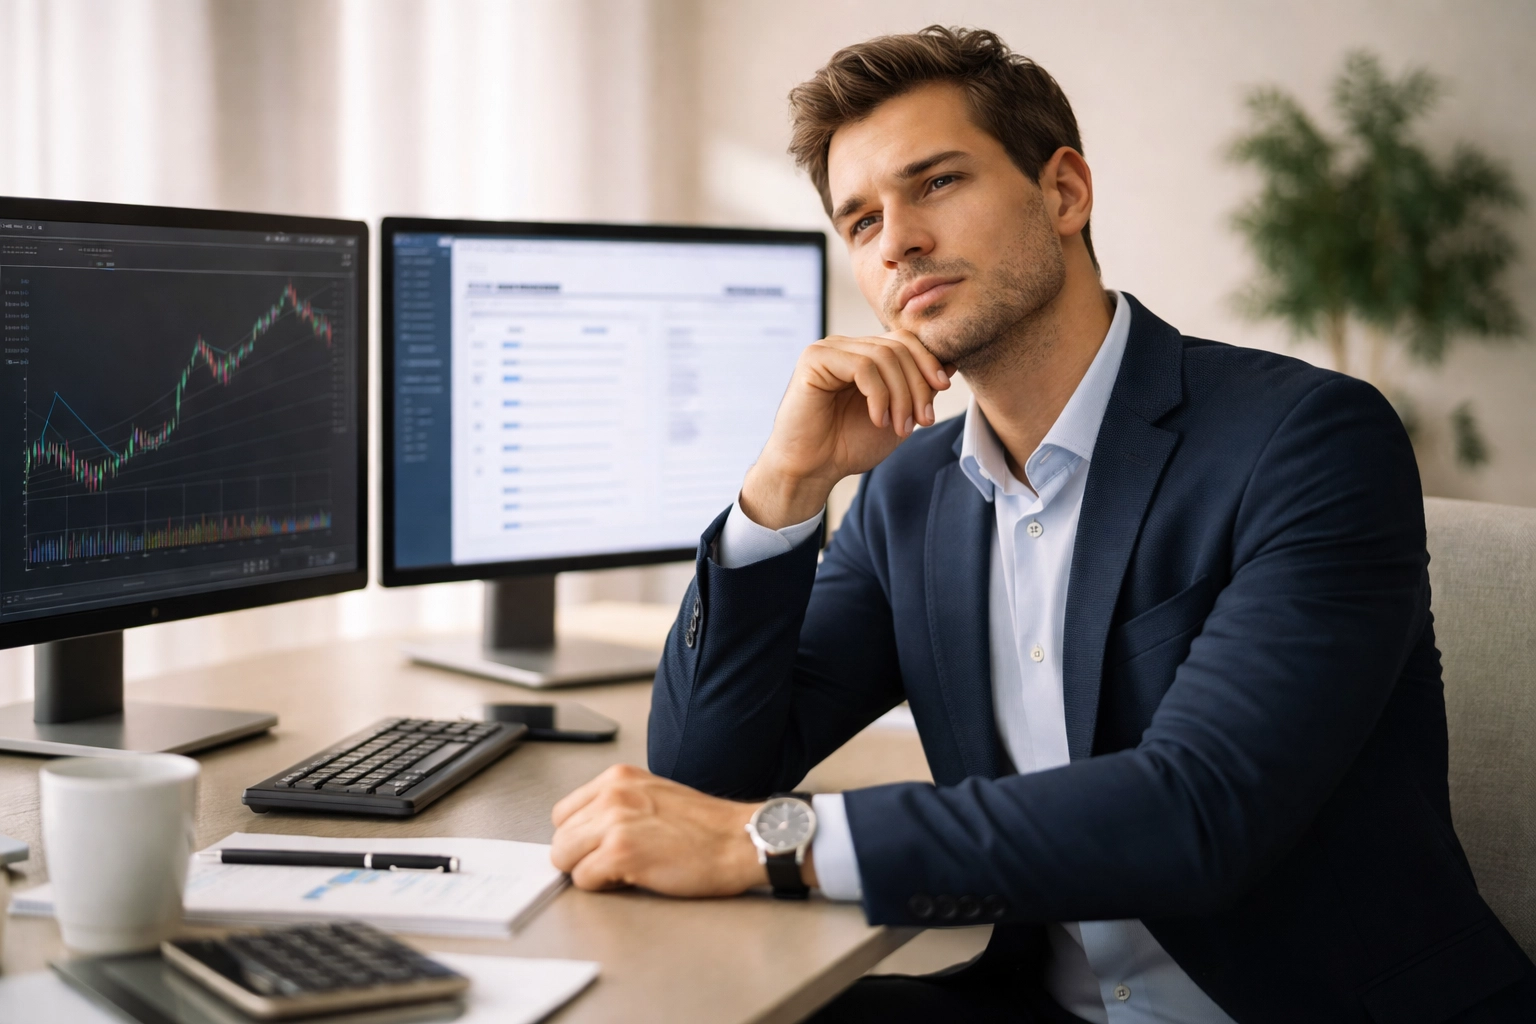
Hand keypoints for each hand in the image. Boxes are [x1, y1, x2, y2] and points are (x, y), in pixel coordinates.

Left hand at [551, 765, 795, 895]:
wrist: (739, 840)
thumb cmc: (707, 827)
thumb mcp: (654, 797)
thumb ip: (618, 807)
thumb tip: (586, 834)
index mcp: (618, 778)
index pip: (564, 812)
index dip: (580, 836)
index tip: (600, 847)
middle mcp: (612, 794)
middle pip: (560, 836)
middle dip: (581, 856)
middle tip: (614, 863)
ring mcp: (614, 822)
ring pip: (564, 857)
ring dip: (588, 871)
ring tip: (624, 870)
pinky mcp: (620, 852)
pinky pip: (583, 879)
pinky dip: (604, 887)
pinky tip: (634, 877)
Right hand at [741, 331, 953, 527]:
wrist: (812, 470)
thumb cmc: (847, 446)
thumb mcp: (897, 415)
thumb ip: (918, 389)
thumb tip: (949, 363)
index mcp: (863, 355)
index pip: (904, 340)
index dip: (928, 361)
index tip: (943, 389)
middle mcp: (846, 346)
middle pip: (898, 346)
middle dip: (918, 385)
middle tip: (922, 420)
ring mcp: (829, 350)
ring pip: (884, 356)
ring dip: (901, 395)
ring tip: (900, 427)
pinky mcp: (814, 360)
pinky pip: (862, 366)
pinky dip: (879, 395)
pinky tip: (878, 419)